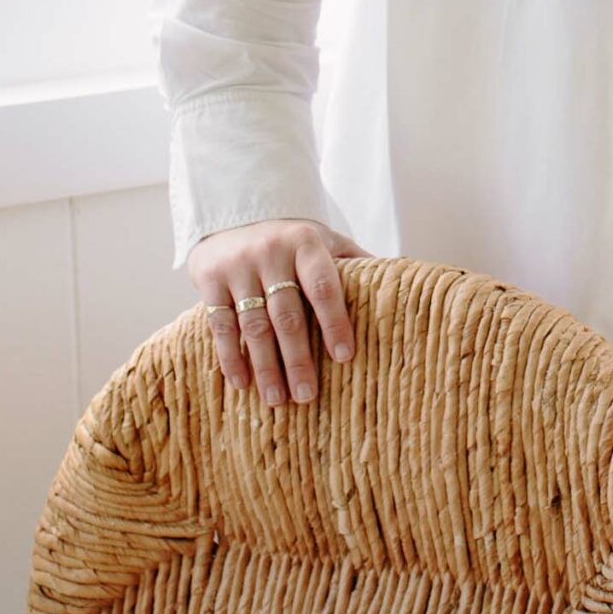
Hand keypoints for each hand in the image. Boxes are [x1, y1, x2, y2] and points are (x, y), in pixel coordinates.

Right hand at [187, 218, 371, 406]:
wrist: (233, 214)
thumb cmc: (291, 238)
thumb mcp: (324, 239)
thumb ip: (354, 259)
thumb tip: (403, 274)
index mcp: (305, 243)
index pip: (323, 286)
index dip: (334, 321)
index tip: (344, 358)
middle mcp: (270, 253)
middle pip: (287, 314)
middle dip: (298, 358)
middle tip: (307, 396)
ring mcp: (238, 266)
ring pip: (253, 324)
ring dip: (265, 366)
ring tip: (277, 400)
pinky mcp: (209, 278)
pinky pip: (221, 323)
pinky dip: (231, 356)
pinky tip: (242, 383)